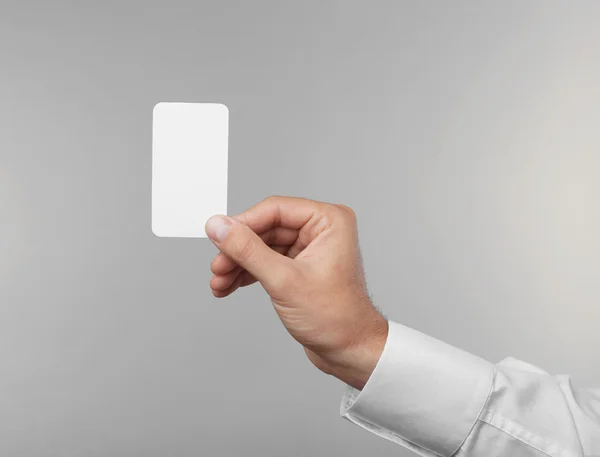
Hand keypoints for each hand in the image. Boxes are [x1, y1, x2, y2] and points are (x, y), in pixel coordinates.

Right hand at [205, 196, 387, 389]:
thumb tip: (219, 227)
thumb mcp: (284, 280)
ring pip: (263, 246)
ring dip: (239, 263)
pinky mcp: (301, 267)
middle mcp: (321, 230)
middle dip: (238, 250)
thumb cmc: (336, 318)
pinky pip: (268, 260)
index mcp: (328, 221)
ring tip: (220, 281)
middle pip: (266, 228)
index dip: (242, 224)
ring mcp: (311, 248)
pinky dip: (249, 272)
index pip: (275, 210)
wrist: (350, 351)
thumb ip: (247, 250)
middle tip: (217, 267)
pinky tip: (231, 285)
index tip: (217, 236)